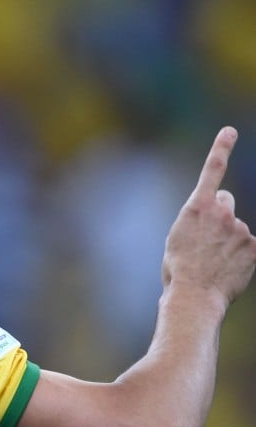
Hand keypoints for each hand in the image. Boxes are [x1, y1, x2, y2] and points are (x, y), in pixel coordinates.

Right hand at [162, 127, 255, 309]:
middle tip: (206, 239)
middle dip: (220, 215)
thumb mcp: (179, 237)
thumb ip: (200, 220)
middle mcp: (222, 212)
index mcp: (196, 208)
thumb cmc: (179, 270)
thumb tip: (219, 214)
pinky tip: (227, 270)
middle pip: (226, 202)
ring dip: (227, 240)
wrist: (194, 296)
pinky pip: (248, 246)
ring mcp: (240, 228)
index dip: (222, 148)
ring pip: (236, 227)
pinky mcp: (255, 246)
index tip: (230, 131)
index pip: (212, 170)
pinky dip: (240, 256)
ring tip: (212, 263)